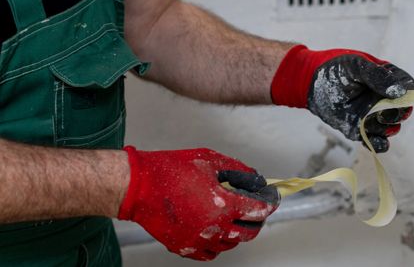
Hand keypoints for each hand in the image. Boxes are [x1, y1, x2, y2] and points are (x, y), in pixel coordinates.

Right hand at [118, 147, 279, 260]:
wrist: (139, 186)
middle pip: (248, 233)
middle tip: (257, 211)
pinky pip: (210, 254)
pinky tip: (217, 232)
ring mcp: (198, 240)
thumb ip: (237, 170)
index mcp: (223, 204)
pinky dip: (218, 245)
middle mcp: (213, 227)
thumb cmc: (171, 170)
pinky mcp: (183, 247)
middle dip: (256, 221)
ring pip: (230, 245)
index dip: (269, 204)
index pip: (257, 210)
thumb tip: (254, 178)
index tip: (273, 200)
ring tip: (235, 219)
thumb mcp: (211, 160)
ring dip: (237, 233)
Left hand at [271, 45, 413, 151]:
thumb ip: (378, 76)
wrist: (313, 84)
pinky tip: (373, 139)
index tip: (398, 95)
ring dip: (386, 127)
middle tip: (382, 109)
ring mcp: (375, 115)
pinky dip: (379, 144)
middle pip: (403, 111)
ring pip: (392, 128)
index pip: (409, 88)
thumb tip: (400, 92)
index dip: (408, 93)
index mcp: (389, 79)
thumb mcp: (357, 66)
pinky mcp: (362, 129)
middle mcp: (385, 99)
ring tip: (370, 119)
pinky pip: (377, 142)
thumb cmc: (337, 69)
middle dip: (397, 113)